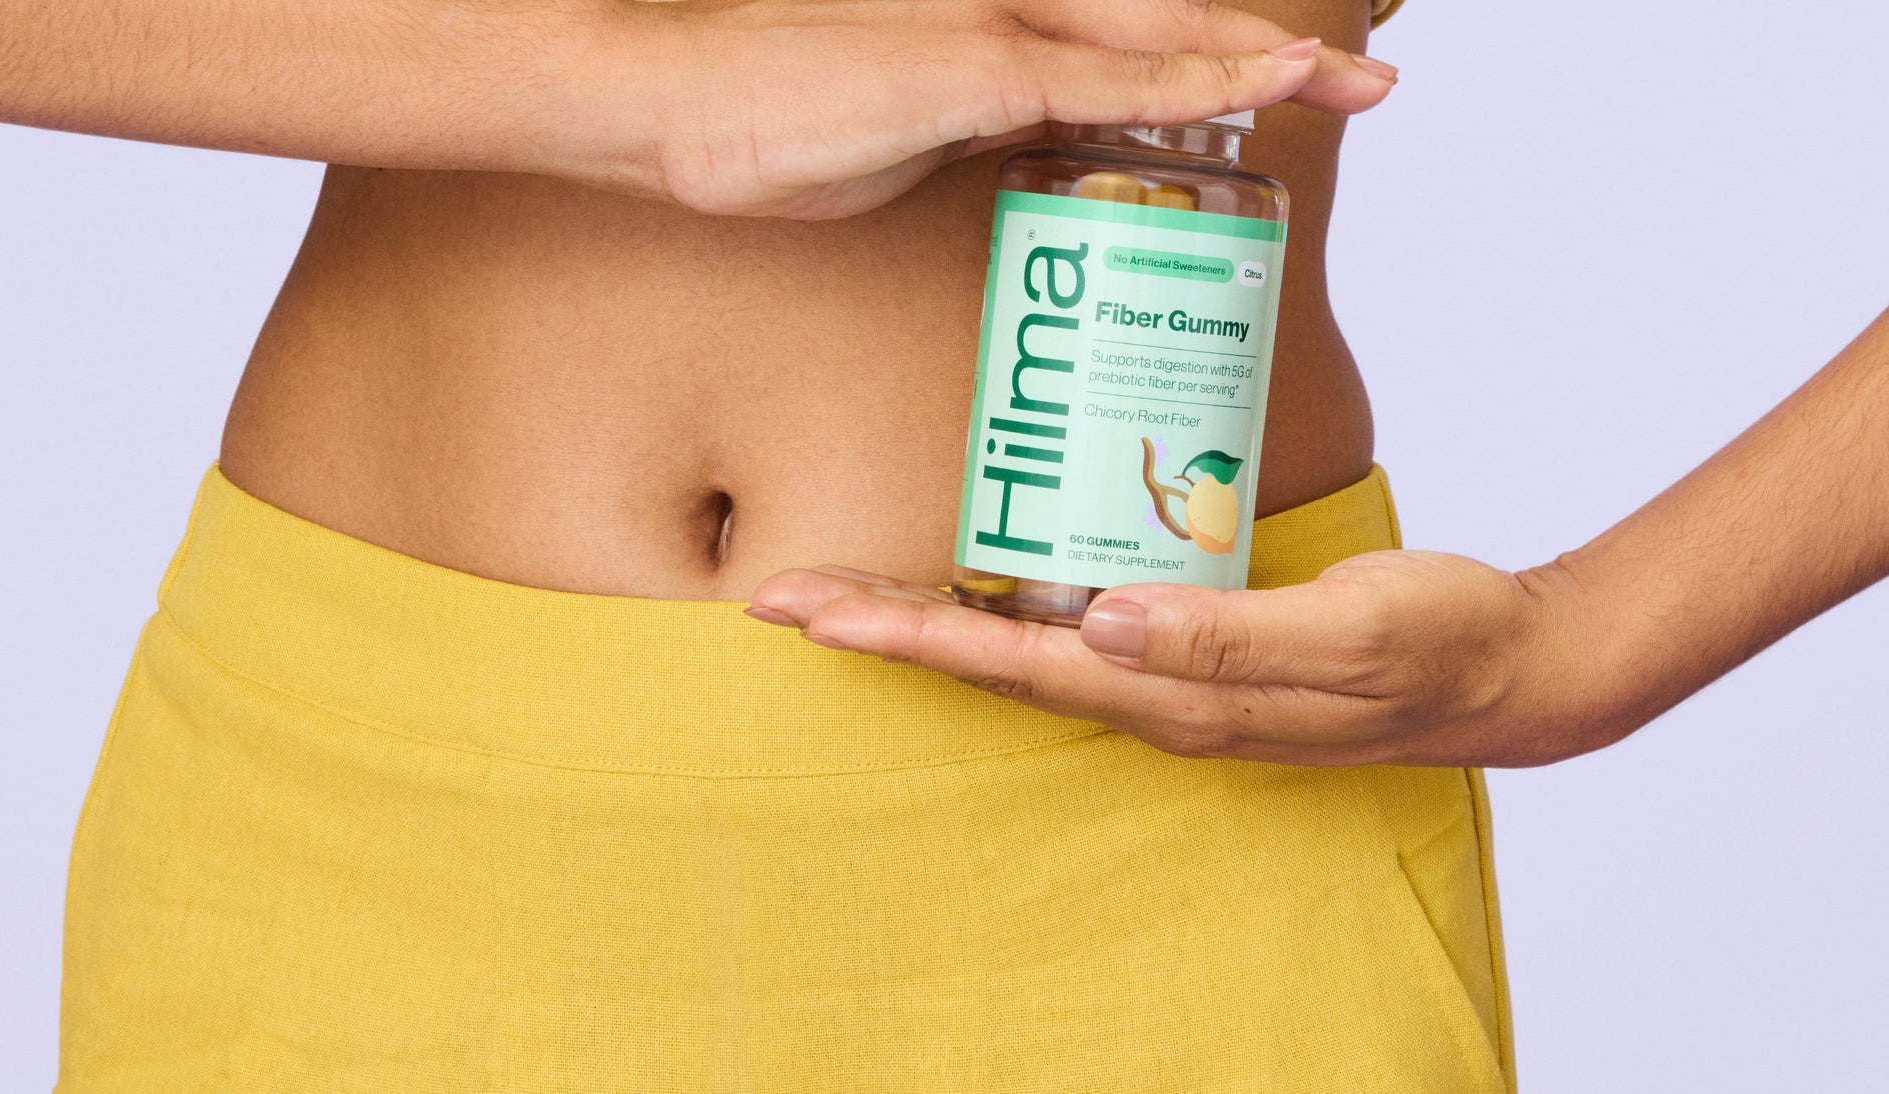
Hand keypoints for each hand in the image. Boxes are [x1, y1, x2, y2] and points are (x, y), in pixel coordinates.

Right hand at [595, 0, 1396, 217]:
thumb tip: (1023, 158)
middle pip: (1164, 23)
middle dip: (1264, 49)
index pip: (1122, 41)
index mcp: (989, 32)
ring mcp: (992, 27)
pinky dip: (1199, 75)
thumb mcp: (895, 138)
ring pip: (1158, 36)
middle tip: (1357, 75)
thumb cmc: (760, 128)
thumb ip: (971, 134)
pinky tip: (1270, 81)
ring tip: (1351, 80)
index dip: (1206, 60)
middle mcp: (1005, 11)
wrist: (669, 100)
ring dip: (1262, 55)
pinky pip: (1111, 75)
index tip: (1271, 85)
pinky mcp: (973, 66)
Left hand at [747, 552, 1634, 766]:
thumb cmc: (1440, 641)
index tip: (810, 613)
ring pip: (1020, 652)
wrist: (1510, 671)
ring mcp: (1174, 683)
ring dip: (927, 622)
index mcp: (1181, 696)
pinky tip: (979, 579)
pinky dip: (1002, 611)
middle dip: (880, 628)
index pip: (1014, 666)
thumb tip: (1108, 623)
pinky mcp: (1195, 654)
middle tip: (775, 595)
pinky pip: (1073, 635)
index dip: (907, 637)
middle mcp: (1158, 698)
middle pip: (989, 664)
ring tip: (840, 592)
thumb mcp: (1350, 629)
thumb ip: (1230, 634)